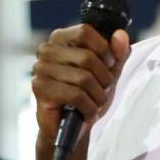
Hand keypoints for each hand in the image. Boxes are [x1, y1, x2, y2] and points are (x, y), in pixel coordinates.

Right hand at [31, 24, 130, 143]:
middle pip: (87, 56)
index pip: (84, 31)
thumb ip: (118, 52)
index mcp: (60, 39)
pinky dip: (89, 107)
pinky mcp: (40, 89)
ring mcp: (41, 69)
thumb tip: (120, 35)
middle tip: (102, 90)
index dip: (104, 49)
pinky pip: (75, 95)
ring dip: (98, 96)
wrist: (73, 127)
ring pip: (83, 78)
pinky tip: (86, 112)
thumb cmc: (88, 94)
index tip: (109, 64)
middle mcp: (46, 50)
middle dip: (104, 78)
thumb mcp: (109, 70)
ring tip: (95, 103)